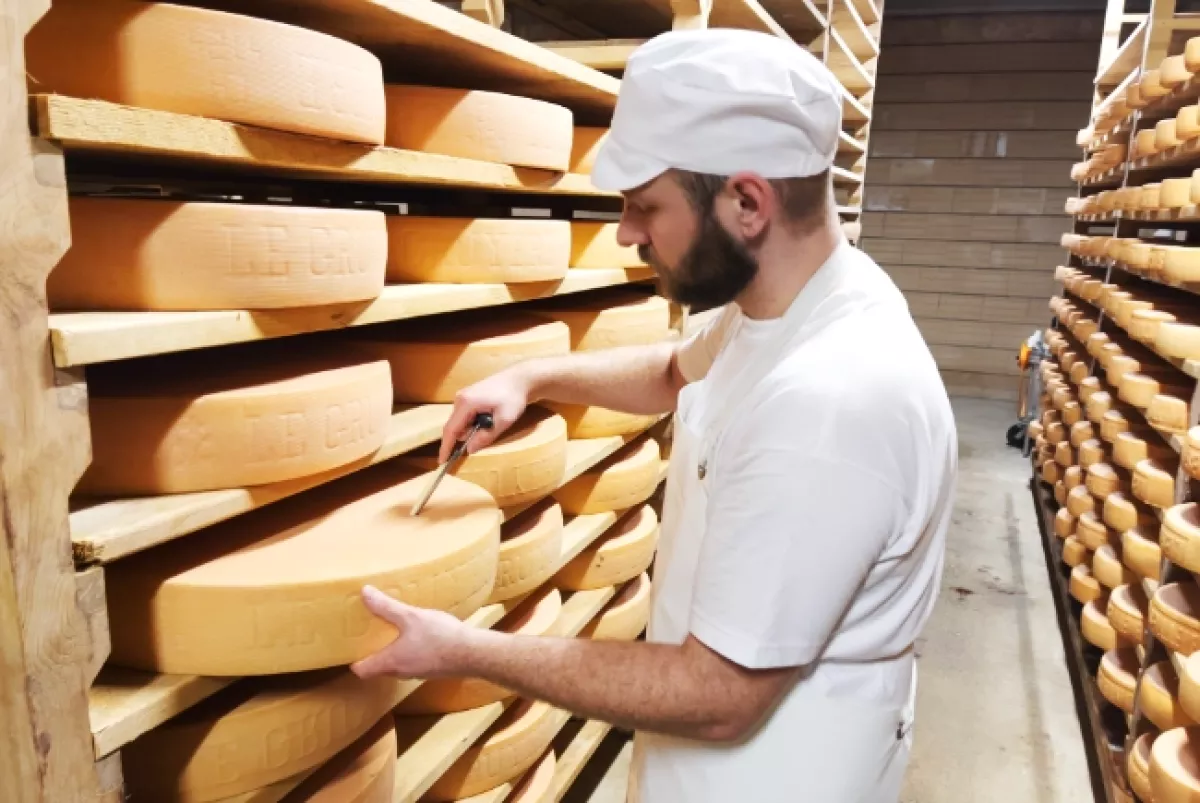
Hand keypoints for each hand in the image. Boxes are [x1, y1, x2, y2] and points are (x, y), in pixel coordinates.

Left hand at [350, 585, 474, 679]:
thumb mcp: (411, 617)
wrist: (473, 654)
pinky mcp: (432, 669)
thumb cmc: (439, 637)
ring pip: (397, 665)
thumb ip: (386, 606)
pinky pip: (413, 662)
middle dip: (373, 652)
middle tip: (370, 633)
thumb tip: (364, 593)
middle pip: (378, 667)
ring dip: (392, 651)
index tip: (350, 647)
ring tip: (393, 631)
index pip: (361, 670)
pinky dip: (410, 651)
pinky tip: (419, 635)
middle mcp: (401, 672)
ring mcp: (417, 672)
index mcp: (390, 662)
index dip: (353, 660)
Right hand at [438, 366, 534, 461]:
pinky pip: (465, 416)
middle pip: (455, 426)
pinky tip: (490, 416)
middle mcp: (460, 399)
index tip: (442, 461)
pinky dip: (474, 422)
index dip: (446, 447)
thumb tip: (470, 449)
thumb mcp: (504, 420)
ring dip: (473, 428)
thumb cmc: (513, 398)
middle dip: (467, 435)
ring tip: (494, 420)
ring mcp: (463, 396)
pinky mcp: (468, 397)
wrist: (520, 379)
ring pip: (461, 422)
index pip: (451, 430)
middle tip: (490, 431)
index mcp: (465, 403)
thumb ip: (486, 436)